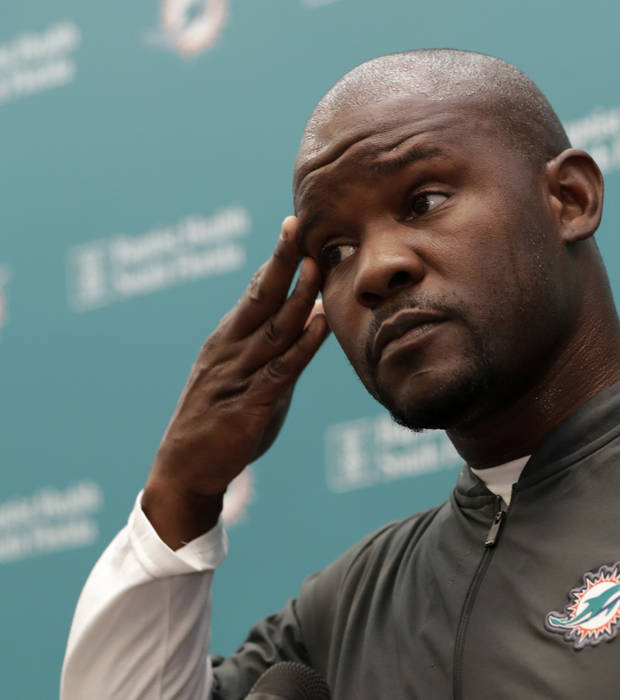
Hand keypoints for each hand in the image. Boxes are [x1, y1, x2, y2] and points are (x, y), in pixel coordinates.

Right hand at [142, 217, 327, 546]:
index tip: (293, 227)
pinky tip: (319, 324)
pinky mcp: (250, 405)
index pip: (255, 292)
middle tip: (296, 227)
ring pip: (273, 330)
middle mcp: (230, 350)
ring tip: (315, 266)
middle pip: (260, 299)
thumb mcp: (250, 378)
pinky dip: (303, 345)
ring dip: (297, 296)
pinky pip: (282, 370)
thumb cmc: (222, 421)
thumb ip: (279, 349)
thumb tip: (311, 315)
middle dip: (280, 262)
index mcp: (228, 340)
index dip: (275, 261)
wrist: (187, 470)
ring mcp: (238, 376)